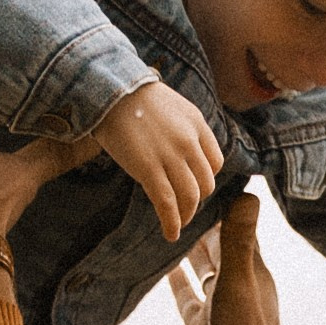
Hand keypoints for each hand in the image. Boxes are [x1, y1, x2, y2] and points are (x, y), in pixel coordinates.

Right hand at [99, 77, 223, 240]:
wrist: (109, 90)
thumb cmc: (133, 97)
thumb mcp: (171, 105)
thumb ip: (183, 127)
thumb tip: (181, 150)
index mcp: (197, 124)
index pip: (216, 162)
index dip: (205, 178)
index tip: (193, 185)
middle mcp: (189, 141)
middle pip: (205, 183)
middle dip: (196, 199)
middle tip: (184, 207)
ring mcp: (170, 156)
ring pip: (190, 197)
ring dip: (186, 215)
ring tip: (178, 223)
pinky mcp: (149, 169)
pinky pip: (167, 204)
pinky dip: (172, 223)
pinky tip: (171, 234)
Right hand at [166, 197, 316, 324]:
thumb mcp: (242, 286)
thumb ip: (240, 242)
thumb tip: (248, 194)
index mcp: (253, 269)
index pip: (237, 223)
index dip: (223, 198)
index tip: (204, 170)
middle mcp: (238, 283)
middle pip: (218, 241)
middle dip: (201, 216)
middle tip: (174, 186)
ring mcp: (220, 305)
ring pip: (201, 266)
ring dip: (187, 246)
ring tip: (164, 217)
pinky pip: (187, 296)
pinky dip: (175, 280)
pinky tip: (160, 265)